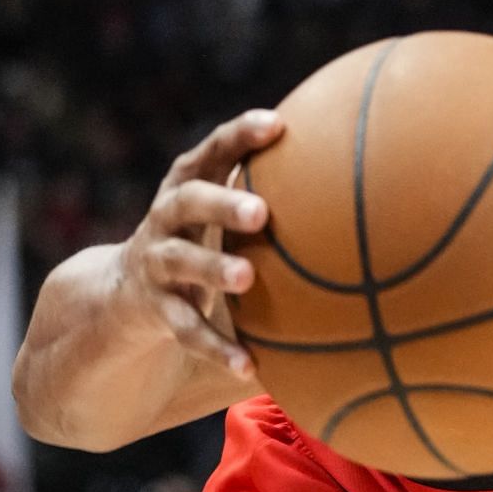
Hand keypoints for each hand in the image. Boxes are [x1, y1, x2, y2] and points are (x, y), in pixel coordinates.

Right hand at [119, 109, 284, 375]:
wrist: (125, 294)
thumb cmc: (203, 241)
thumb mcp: (226, 213)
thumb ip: (275, 196)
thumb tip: (367, 187)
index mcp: (189, 185)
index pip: (213, 151)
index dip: (240, 136)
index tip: (278, 125)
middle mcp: (166, 218)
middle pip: (188, 201)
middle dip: (222, 203)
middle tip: (260, 212)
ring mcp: (156, 262)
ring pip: (179, 261)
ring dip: (212, 267)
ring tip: (246, 276)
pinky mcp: (153, 308)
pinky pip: (184, 329)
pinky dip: (214, 346)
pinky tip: (248, 366)